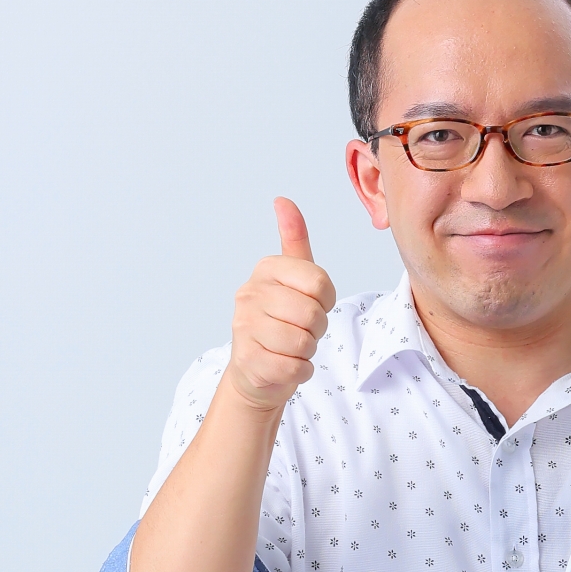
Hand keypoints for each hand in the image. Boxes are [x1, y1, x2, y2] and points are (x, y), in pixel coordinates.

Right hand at [226, 197, 335, 413]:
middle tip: (302, 329)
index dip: (326, 300)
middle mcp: (249, 294)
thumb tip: (283, 200)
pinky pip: (296, 368)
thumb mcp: (292, 277)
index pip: (320, 282)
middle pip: (312, 314)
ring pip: (303, 342)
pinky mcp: (249, 361)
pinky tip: (285, 364)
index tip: (313, 304)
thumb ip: (294, 239)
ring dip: (307, 350)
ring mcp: (245, 328)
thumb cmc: (281, 320)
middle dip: (316, 328)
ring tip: (291, 346)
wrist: (257, 370)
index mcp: (266, 270)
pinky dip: (300, 370)